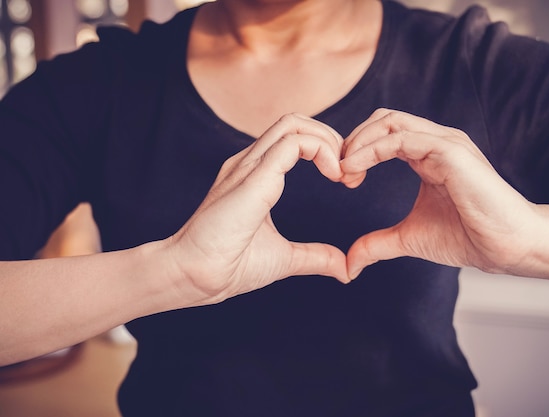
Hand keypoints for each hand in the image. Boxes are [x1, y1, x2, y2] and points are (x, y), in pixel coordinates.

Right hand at [169, 114, 349, 305]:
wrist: (194, 277)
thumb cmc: (228, 266)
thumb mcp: (284, 258)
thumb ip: (314, 257)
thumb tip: (343, 267)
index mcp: (255, 175)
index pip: (293, 139)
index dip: (326, 150)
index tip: (345, 180)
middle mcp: (250, 163)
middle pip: (296, 122)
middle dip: (331, 139)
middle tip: (350, 173)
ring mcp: (248, 166)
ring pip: (294, 124)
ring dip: (328, 141)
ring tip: (342, 173)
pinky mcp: (252, 177)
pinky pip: (292, 143)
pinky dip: (321, 150)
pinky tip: (334, 175)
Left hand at [341, 109, 542, 277]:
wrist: (508, 246)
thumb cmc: (469, 237)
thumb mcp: (409, 237)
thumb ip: (378, 244)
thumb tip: (349, 263)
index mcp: (427, 156)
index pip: (383, 134)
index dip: (356, 151)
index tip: (340, 178)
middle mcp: (435, 142)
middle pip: (382, 119)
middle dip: (353, 141)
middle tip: (337, 172)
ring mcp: (444, 143)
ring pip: (389, 121)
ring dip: (358, 143)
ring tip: (343, 171)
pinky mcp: (450, 151)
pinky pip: (401, 138)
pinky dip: (371, 150)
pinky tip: (354, 170)